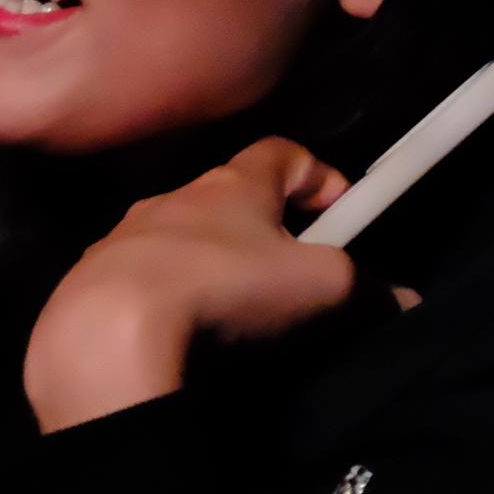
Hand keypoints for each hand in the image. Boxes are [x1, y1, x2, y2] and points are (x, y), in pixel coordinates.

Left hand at [22, 137, 360, 432]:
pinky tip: (176, 341)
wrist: (107, 333)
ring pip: (177, 241)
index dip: (318, 176)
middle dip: (261, 232)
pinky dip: (162, 303)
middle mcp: (172, 198)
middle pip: (228, 200)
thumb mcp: (320, 288)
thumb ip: (368, 291)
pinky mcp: (87, 283)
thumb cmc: (225, 288)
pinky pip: (136, 283)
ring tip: (230, 317)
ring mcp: (122, 239)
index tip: (343, 213)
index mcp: (232, 184)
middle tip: (289, 277)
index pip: (282, 152)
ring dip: (206, 266)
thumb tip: (406, 301)